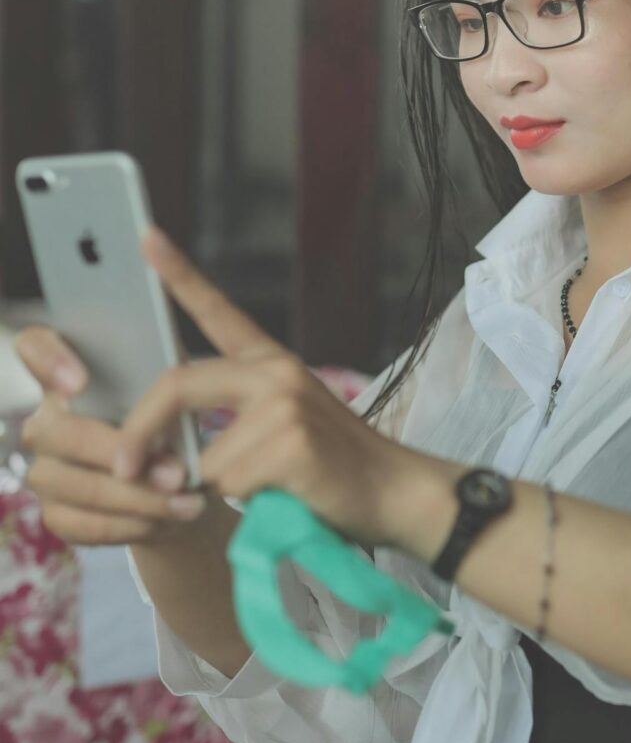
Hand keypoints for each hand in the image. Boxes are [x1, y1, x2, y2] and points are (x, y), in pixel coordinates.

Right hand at [15, 326, 211, 546]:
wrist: (179, 487)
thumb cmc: (174, 425)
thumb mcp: (176, 397)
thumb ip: (165, 384)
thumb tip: (177, 384)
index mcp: (70, 378)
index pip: (35, 346)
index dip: (48, 359)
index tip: (81, 382)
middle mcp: (46, 422)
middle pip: (60, 432)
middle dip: (119, 452)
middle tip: (175, 472)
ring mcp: (45, 470)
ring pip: (77, 485)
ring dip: (139, 498)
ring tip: (187, 502)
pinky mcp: (56, 514)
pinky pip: (86, 524)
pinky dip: (132, 524)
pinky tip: (167, 520)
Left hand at [109, 227, 402, 546]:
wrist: (394, 491)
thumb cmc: (330, 469)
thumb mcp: (281, 426)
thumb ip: (231, 420)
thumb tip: (165, 452)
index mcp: (269, 362)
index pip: (218, 311)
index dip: (179, 274)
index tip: (147, 237)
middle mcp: (275, 371)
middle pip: (177, 385)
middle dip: (139, 432)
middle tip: (123, 468)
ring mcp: (285, 401)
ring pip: (202, 456)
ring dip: (211, 490)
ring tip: (263, 491)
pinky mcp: (291, 441)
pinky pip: (226, 482)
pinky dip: (239, 504)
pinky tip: (280, 497)